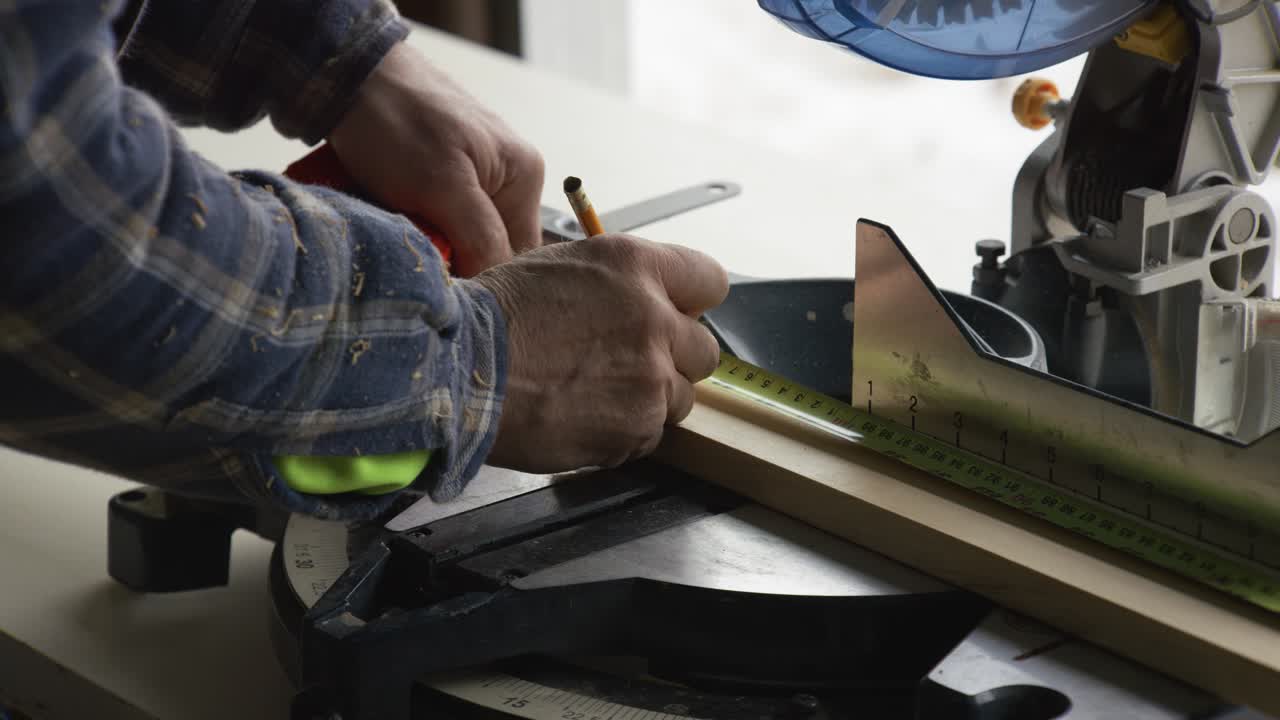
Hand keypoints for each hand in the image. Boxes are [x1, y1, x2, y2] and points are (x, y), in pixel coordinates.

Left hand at [328, 41, 544, 276]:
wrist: (348, 73)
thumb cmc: (397, 119)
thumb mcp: (443, 186)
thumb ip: (481, 238)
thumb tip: (496, 288)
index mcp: (525, 177)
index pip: (518, 256)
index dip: (484, 278)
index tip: (447, 287)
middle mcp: (508, 178)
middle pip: (490, 246)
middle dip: (456, 258)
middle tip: (421, 256)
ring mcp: (476, 174)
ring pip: (461, 234)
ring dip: (433, 243)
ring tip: (403, 232)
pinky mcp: (444, 173)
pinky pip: (441, 217)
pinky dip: (418, 224)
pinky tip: (397, 218)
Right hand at [473, 235, 728, 471]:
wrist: (460, 370)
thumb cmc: (494, 317)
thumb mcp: (560, 265)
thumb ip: (616, 281)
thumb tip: (639, 294)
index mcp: (636, 266)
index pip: (710, 281)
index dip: (691, 303)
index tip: (677, 315)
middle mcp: (654, 318)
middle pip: (704, 349)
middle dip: (674, 358)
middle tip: (630, 362)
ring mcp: (651, 378)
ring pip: (681, 397)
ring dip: (650, 399)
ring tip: (597, 394)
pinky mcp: (637, 427)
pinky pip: (651, 434)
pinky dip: (625, 431)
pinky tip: (584, 417)